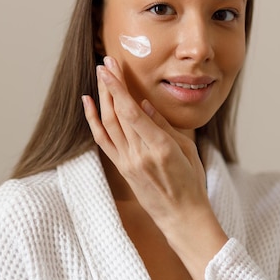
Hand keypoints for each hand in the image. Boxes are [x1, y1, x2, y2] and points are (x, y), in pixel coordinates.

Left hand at [81, 56, 227, 279]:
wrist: (182, 217)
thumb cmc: (191, 182)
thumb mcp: (187, 150)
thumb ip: (164, 126)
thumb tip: (143, 103)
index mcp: (159, 147)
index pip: (132, 111)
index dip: (118, 87)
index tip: (111, 67)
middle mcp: (139, 154)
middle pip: (117, 113)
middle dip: (109, 85)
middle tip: (106, 62)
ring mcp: (127, 162)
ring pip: (107, 124)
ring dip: (101, 98)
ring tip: (100, 76)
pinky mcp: (120, 168)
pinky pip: (102, 140)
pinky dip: (93, 120)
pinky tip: (88, 103)